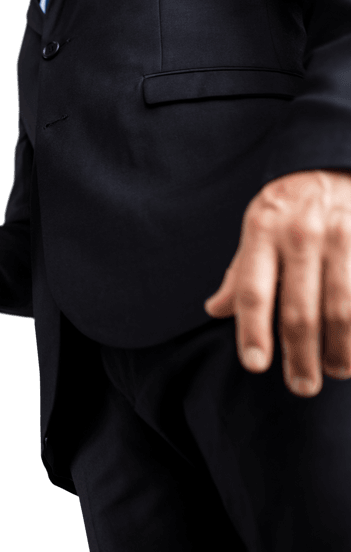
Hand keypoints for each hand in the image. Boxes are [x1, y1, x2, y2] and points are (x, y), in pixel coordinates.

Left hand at [205, 169, 350, 396]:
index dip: (253, 331)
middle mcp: (300, 235)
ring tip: (335, 371)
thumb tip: (214, 310)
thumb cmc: (286, 208)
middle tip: (301, 386)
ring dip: (340, 348)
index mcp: (261, 232)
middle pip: (299, 309)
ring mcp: (341, 236)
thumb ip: (239, 272)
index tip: (255, 365)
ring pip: (341, 308)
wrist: (330, 165)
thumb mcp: (254, 229)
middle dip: (300, 355)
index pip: (254, 291)